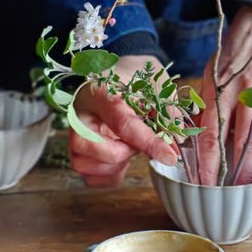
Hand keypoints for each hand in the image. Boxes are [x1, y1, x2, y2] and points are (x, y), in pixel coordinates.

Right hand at [68, 55, 177, 187]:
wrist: (112, 74)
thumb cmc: (133, 76)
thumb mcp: (155, 82)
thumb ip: (167, 109)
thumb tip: (178, 139)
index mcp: (100, 92)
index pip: (122, 123)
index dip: (148, 143)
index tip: (170, 155)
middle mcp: (79, 113)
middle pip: (90, 147)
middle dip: (123, 153)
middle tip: (139, 144)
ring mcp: (73, 133)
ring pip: (84, 165)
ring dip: (115, 165)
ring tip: (130, 147)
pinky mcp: (75, 150)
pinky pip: (89, 177)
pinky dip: (110, 174)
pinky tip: (122, 158)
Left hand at [196, 5, 251, 184]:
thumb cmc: (238, 51)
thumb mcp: (214, 73)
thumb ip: (209, 106)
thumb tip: (201, 141)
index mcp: (222, 85)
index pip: (212, 133)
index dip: (209, 163)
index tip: (206, 184)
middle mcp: (249, 86)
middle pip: (247, 142)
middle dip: (244, 168)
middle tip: (243, 183)